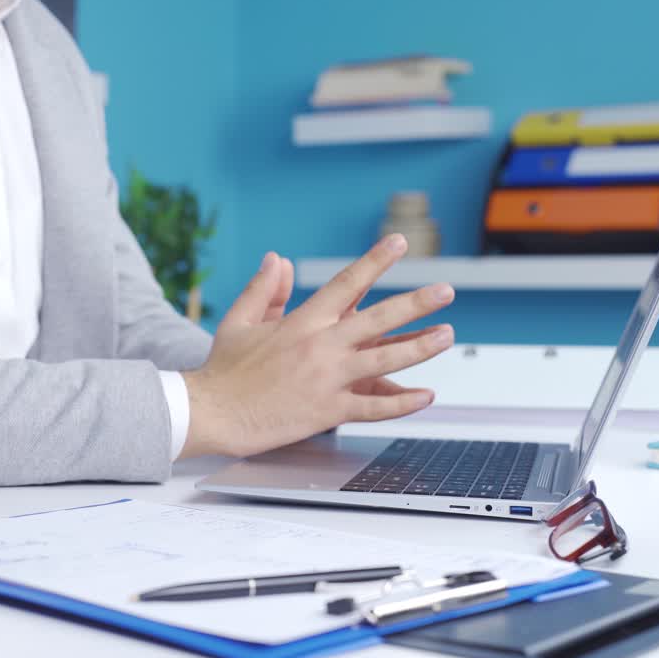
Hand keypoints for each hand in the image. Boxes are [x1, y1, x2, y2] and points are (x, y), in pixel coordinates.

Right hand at [180, 234, 454, 458]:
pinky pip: (373, 408)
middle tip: (445, 291)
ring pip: (384, 360)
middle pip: (378, 319)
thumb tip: (279, 260)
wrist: (212, 412)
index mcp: (301, 322)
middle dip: (416, 303)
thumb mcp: (240, 320)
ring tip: (446, 335)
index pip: (346, 283)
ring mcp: (327, 380)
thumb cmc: (223, 370)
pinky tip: (425, 395)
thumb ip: (264, 289)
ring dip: (420, 347)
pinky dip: (402, 403)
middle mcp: (320, 347)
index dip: (375, 262)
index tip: (398, 244)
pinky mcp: (327, 411)